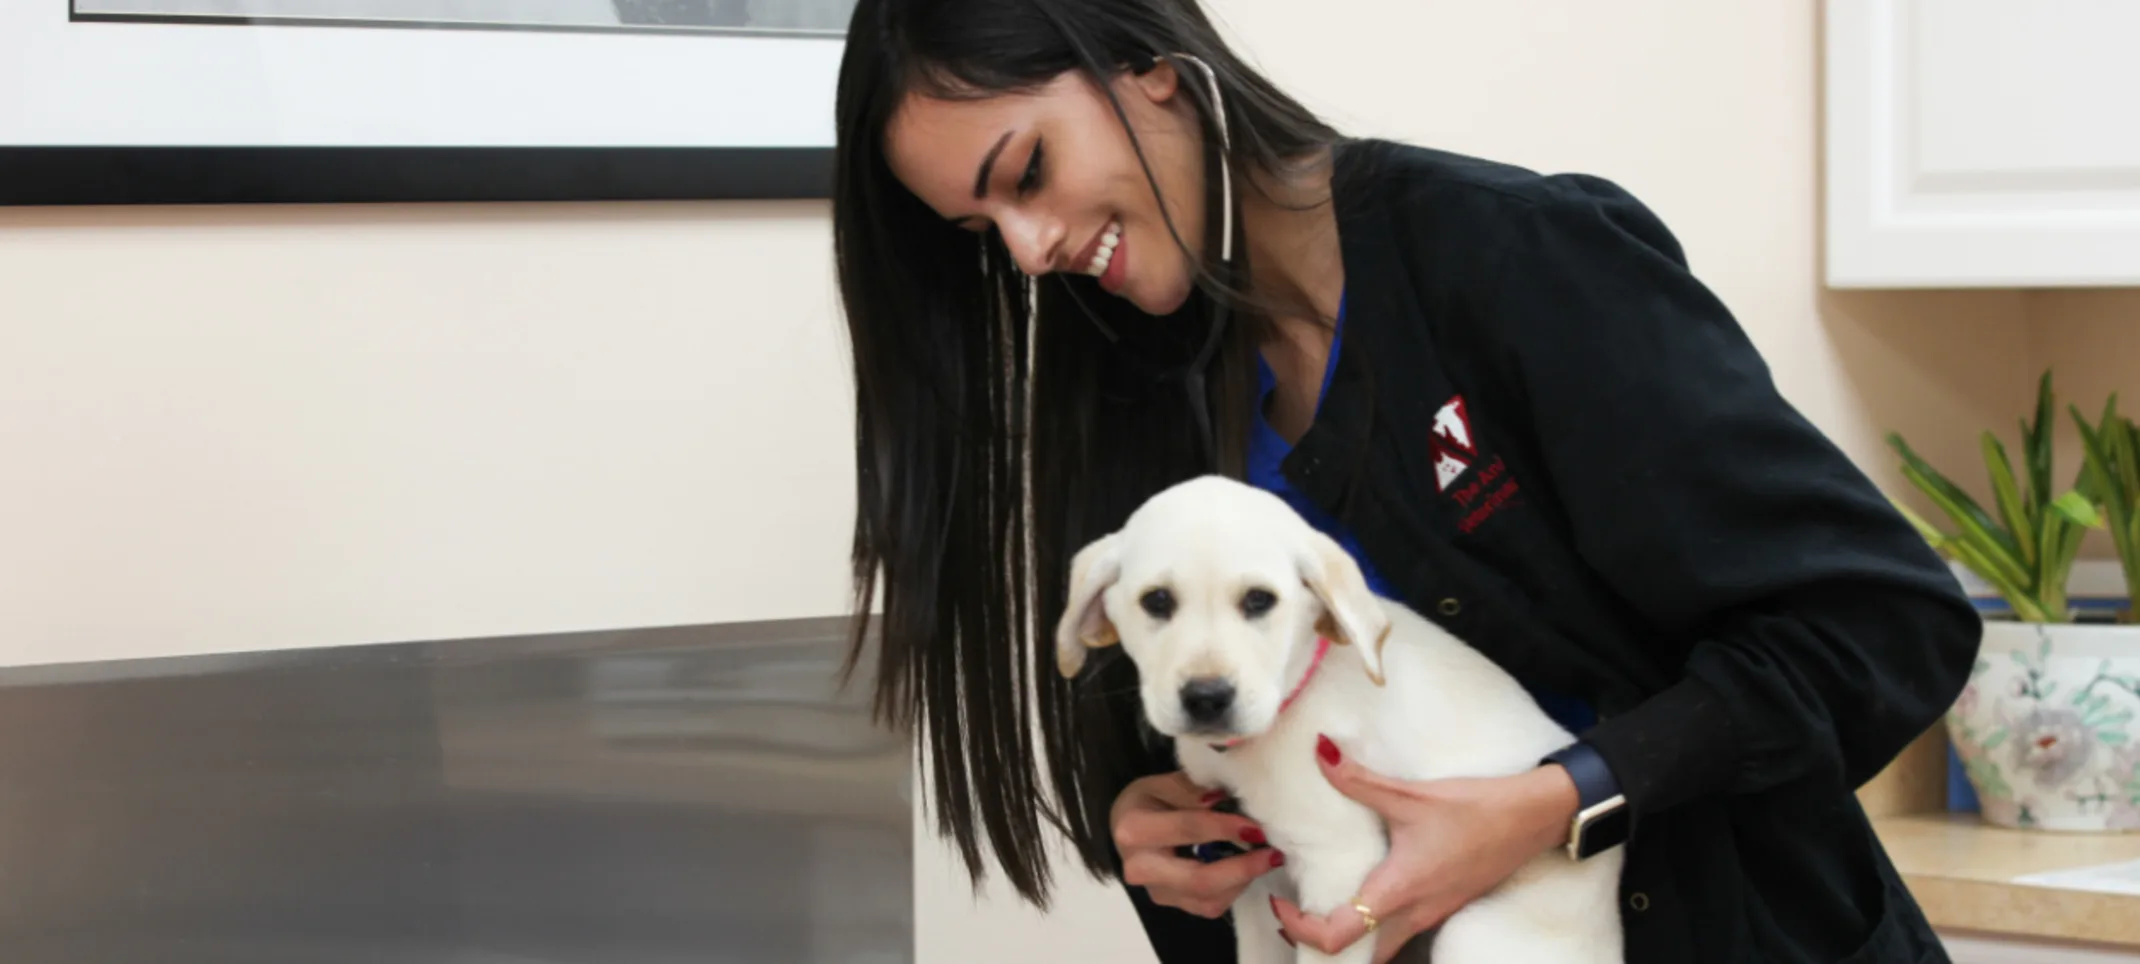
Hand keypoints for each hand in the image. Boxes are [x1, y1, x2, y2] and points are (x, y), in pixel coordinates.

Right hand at [1111, 771, 1284, 918]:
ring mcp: (1157, 892)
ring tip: (1266, 858)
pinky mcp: (1173, 904)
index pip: (1187, 829)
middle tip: (1272, 854)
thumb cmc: (1150, 800)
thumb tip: (1228, 798)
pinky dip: (1234, 888)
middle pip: (1198, 879)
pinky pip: (1210, 906)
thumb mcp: (1166, 783)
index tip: (1256, 826)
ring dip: (1242, 880)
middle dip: (1241, 869)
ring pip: (1208, 899)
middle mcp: (1140, 868)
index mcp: (1134, 830)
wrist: (1127, 827)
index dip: (1224, 828)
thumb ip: (1195, 790)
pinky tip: (1245, 868)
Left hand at [1270, 737, 1579, 962]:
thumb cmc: (1476, 809)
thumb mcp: (1410, 795)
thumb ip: (1358, 780)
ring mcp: (1434, 913)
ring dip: (1352, 935)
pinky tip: (1370, 887)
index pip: (1336, 936)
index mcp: (1398, 891)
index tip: (1281, 902)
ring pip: (1383, 945)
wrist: (1534, 817)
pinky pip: (1403, 928)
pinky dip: (1379, 921)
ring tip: (1325, 903)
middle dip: (1320, 941)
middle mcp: (1414, 913)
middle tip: (1296, 912)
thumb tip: (1319, 753)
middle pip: (1359, 954)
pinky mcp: (1447, 903)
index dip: (1299, 927)